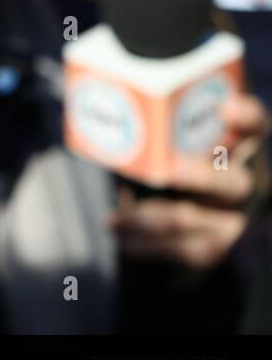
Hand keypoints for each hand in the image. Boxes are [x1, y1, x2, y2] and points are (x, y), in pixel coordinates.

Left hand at [111, 94, 269, 268]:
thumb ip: (154, 130)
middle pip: (235, 183)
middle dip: (204, 178)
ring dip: (150, 219)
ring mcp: (235, 218)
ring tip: (114, 219)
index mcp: (236, 147)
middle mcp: (244, 182)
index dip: (246, 117)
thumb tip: (105, 114)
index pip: (255, 126)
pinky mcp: (218, 247)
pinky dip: (146, 244)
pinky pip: (184, 250)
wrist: (179, 216)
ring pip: (198, 221)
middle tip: (172, 171)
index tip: (226, 108)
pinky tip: (119, 236)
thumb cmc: (162, 160)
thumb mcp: (164, 142)